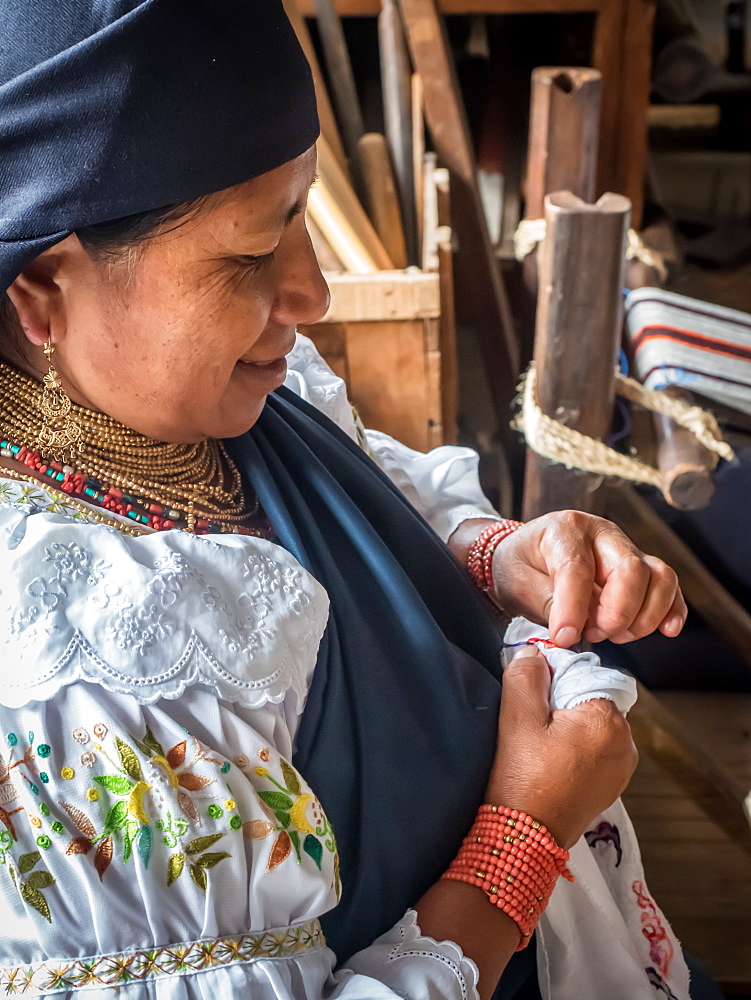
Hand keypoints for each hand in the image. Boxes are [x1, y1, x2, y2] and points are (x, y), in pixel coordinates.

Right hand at [486, 647, 637, 848]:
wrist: (524, 840)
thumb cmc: (522, 780)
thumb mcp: (516, 718)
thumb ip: (526, 675)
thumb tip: (535, 653)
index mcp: (608, 720)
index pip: (584, 672)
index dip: (554, 677)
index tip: (531, 696)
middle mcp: (626, 742)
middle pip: (590, 697)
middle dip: (561, 701)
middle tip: (532, 724)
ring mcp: (622, 767)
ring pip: (592, 724)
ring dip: (568, 725)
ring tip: (539, 746)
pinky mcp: (612, 785)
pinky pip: (595, 749)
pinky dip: (574, 748)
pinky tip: (549, 762)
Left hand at [490, 511, 686, 646]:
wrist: (526, 557)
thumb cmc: (520, 567)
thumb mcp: (517, 582)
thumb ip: (546, 602)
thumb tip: (574, 628)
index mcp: (565, 529)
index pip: (577, 568)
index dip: (573, 607)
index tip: (565, 637)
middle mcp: (602, 533)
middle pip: (630, 569)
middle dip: (616, 613)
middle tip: (593, 634)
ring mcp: (626, 548)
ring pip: (658, 577)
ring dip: (643, 616)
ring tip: (615, 636)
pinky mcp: (642, 568)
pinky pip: (668, 586)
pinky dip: (671, 610)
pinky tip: (666, 630)